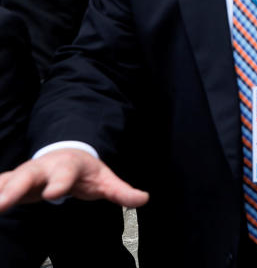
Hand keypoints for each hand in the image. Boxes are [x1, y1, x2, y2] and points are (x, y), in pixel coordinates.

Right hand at [0, 149, 148, 212]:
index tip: (54, 193)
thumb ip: (122, 191)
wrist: (68, 153)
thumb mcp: (106, 179)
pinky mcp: (15, 181)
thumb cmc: (86, 171)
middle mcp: (45, 168)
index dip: (60, 183)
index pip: (65, 175)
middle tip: (3, 202)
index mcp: (69, 167)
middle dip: (16, 187)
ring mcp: (28, 173)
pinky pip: (1, 184)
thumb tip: (143, 199)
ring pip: (9, 180)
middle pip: (29, 176)